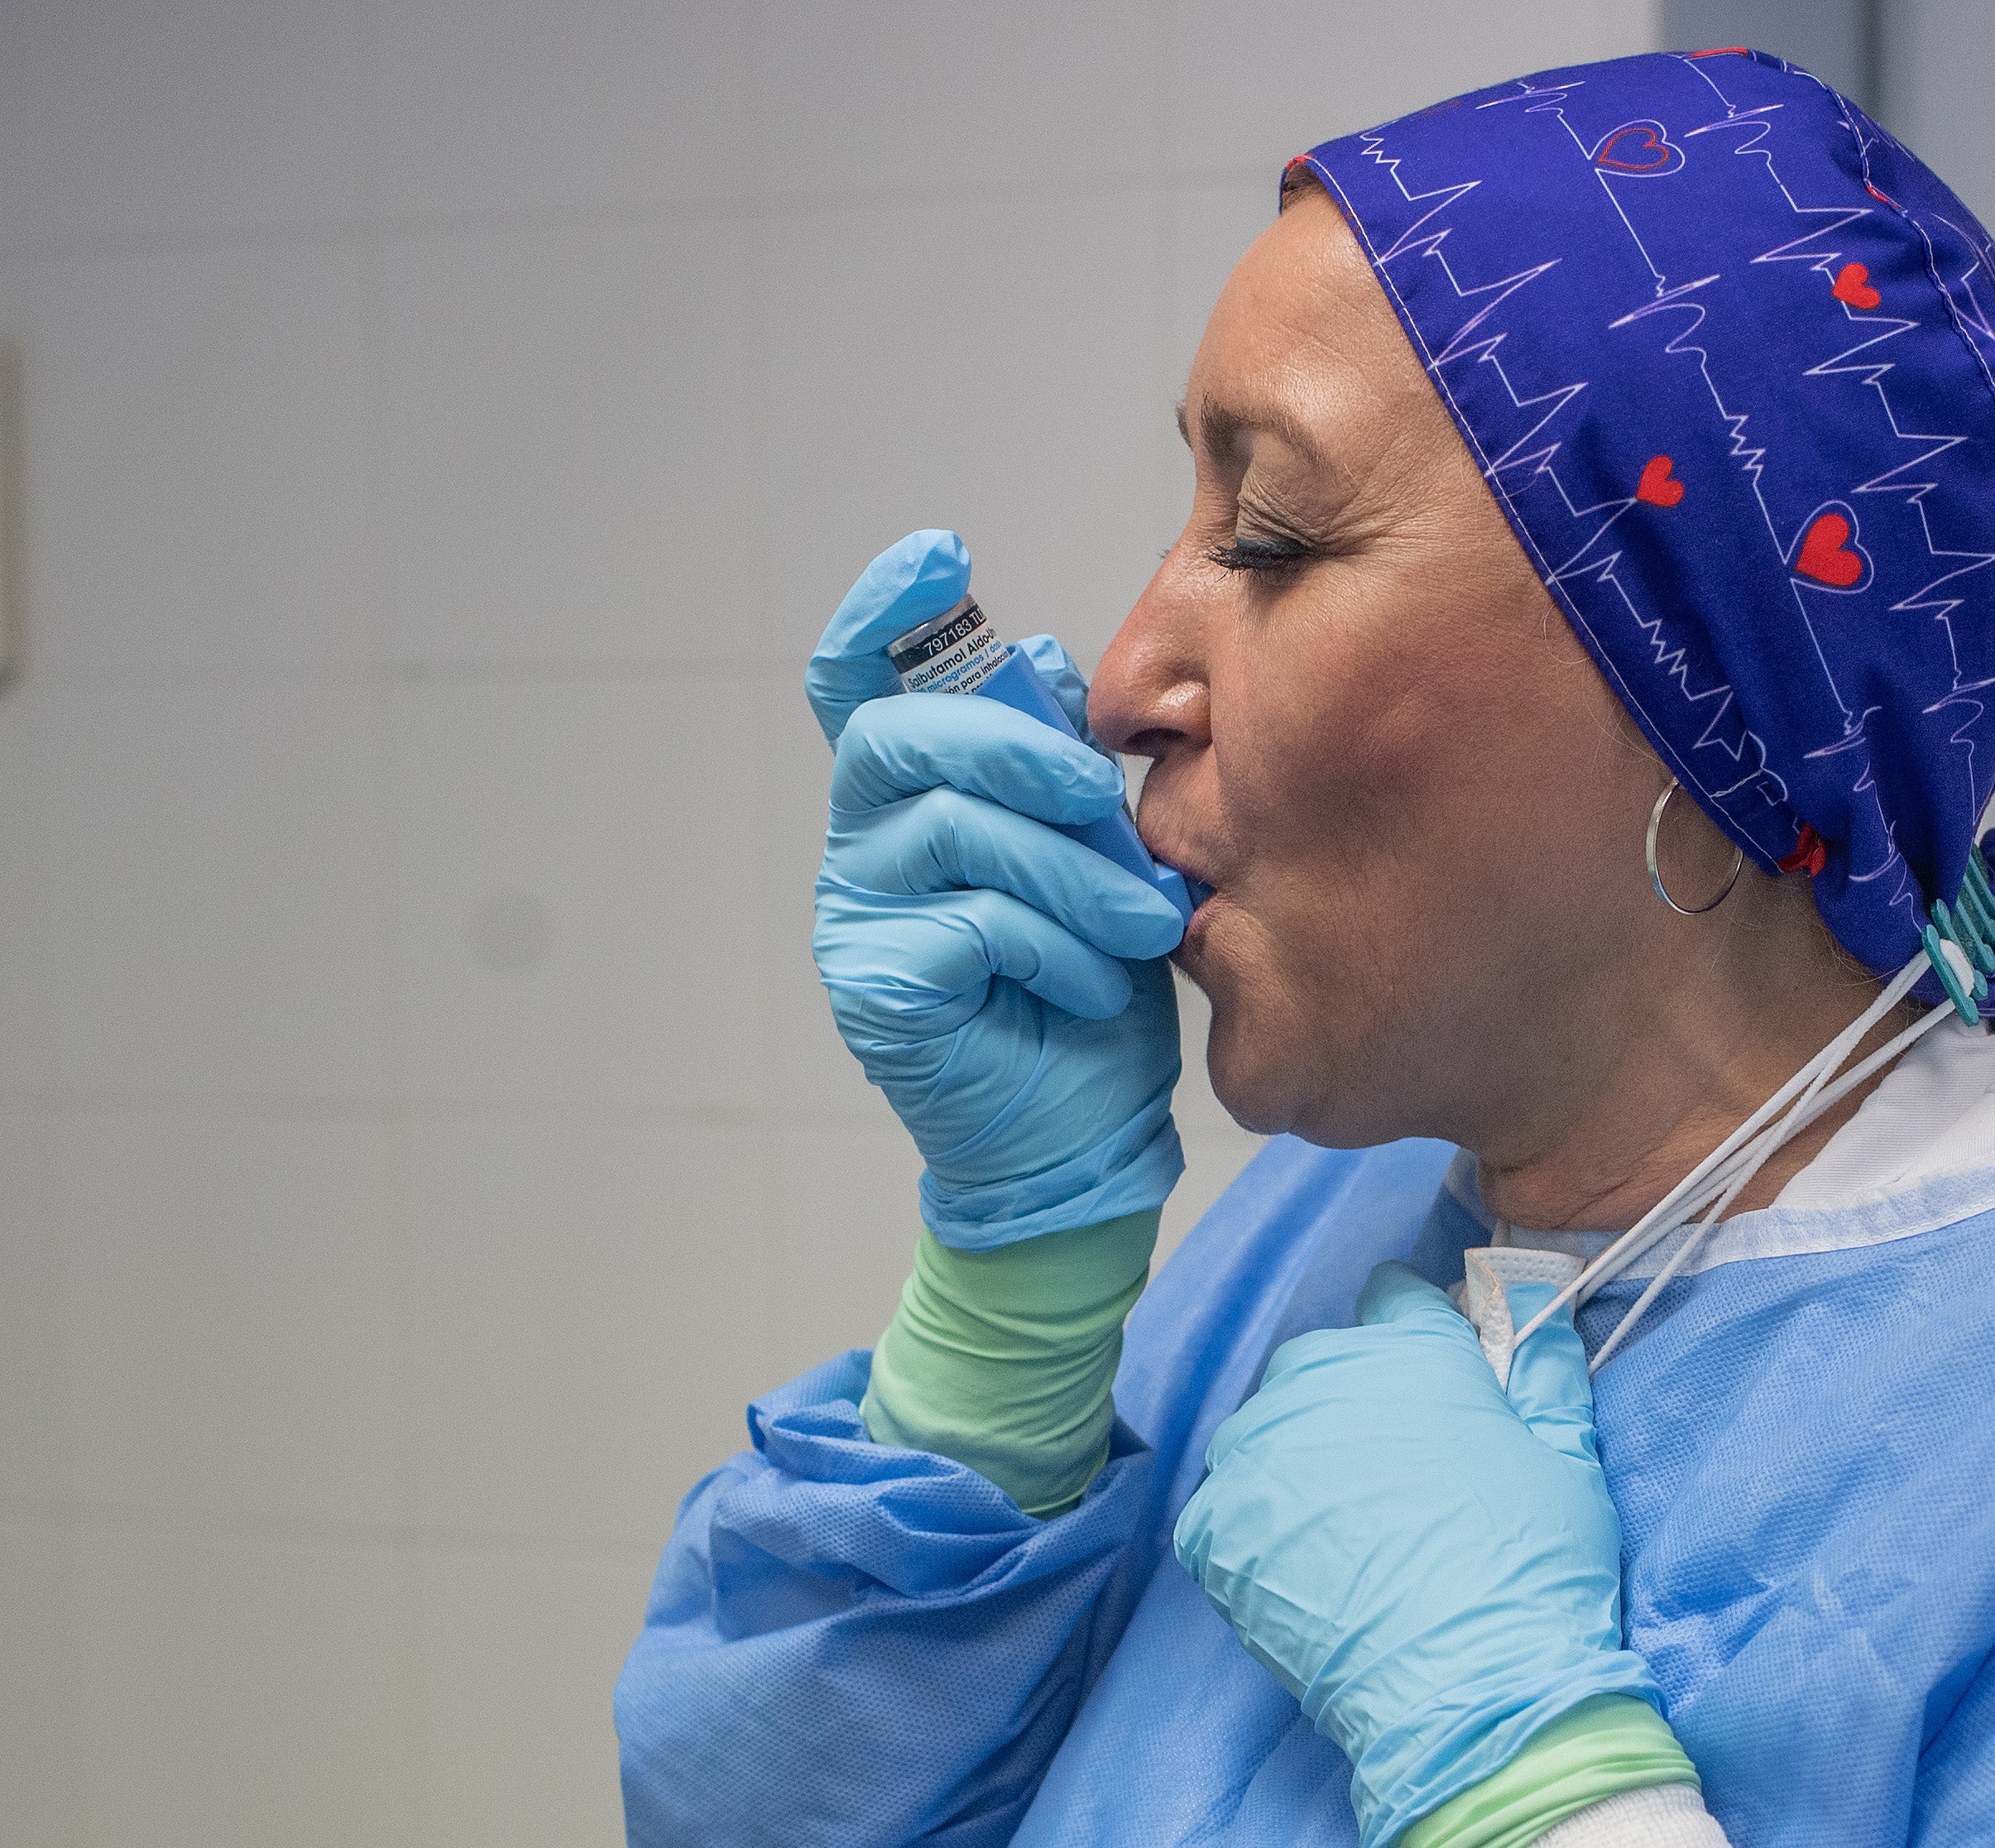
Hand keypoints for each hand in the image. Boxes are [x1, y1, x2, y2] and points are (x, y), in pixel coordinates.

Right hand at [810, 537, 1185, 1246]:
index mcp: (912, 795)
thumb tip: (1050, 666)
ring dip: (1068, 867)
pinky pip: (970, 919)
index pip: (861, 679)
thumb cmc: (1090, 991)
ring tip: (1137, 921)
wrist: (1081, 1143)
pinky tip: (1089, 984)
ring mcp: (857, 912)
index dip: (885, 612)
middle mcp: (865, 842)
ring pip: (955, 826)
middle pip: (905, 734)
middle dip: (1023, 749)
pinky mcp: (876, 984)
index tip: (939, 558)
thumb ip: (1061, 770)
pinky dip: (1053, 945)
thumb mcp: (1097, 856)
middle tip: (1109, 800)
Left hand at [1176, 1266, 1665, 1847]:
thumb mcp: (1569, 1462)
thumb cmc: (1535, 1574)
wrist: (1469, 1695)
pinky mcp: (1212, 1527)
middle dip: (1356, 1401)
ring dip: (1300, 1465)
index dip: (1417, 1333)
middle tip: (1400, 1479)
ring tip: (1353, 1537)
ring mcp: (1257, 1454)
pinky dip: (1259, 1534)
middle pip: (1324, 1364)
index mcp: (1411, 1353)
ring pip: (1269, 1434)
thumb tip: (1539, 1308)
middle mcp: (1320, 1382)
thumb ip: (1547, 1375)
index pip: (1396, 1297)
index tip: (1432, 1378)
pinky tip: (1309, 1575)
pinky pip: (1229, 1508)